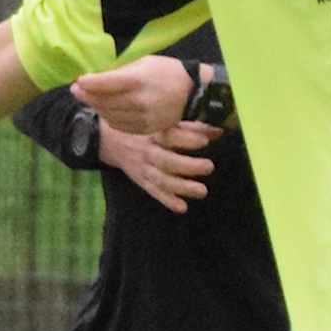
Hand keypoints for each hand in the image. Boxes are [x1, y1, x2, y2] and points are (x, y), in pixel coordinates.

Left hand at [73, 57, 194, 136]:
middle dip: (86, 95)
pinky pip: (120, 126)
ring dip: (96, 107)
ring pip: (109, 115)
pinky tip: (105, 110)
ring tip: (89, 99)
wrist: (194, 93)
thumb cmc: (167, 72)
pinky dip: (109, 118)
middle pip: (104, 101)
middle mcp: (139, 101)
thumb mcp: (144, 63)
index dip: (88, 83)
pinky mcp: (146, 128)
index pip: (105, 83)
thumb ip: (120, 72)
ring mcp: (143, 117)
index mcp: (138, 80)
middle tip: (76, 89)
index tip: (78, 81)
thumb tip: (96, 77)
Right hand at [100, 120, 221, 213]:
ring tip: (202, 191)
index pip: (170, 135)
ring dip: (182, 187)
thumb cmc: (145, 130)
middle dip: (187, 165)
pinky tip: (181, 207)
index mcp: (155, 132)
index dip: (187, 138)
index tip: (204, 141)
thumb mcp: (164, 123)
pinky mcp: (142, 181)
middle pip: (166, 160)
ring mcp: (144, 168)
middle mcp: (149, 151)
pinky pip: (154, 192)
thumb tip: (217, 132)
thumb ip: (192, 128)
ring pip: (162, 180)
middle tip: (208, 166)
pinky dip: (167, 200)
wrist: (113, 141)